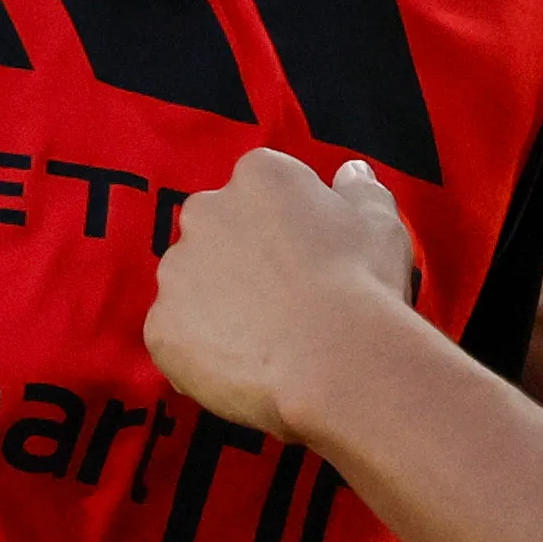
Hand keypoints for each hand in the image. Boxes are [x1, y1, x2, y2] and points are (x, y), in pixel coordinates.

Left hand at [145, 150, 415, 444]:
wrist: (337, 362)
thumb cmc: (364, 286)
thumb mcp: (381, 225)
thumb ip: (361, 191)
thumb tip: (350, 172)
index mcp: (258, 177)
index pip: (261, 190)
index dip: (287, 229)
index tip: (309, 261)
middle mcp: (206, 212)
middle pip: (217, 232)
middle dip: (242, 261)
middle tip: (284, 302)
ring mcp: (176, 270)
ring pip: (192, 285)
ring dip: (217, 306)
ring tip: (266, 341)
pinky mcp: (161, 327)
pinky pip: (176, 337)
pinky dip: (201, 352)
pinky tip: (244, 369)